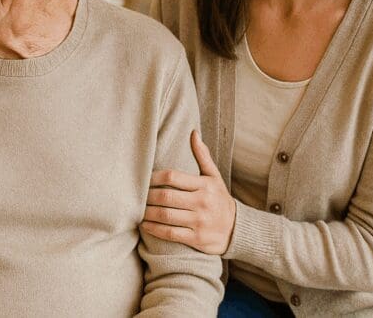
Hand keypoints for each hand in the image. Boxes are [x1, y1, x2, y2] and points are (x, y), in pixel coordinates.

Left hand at [141, 130, 235, 254]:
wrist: (237, 230)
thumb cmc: (219, 199)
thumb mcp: (214, 177)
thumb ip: (202, 156)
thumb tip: (193, 132)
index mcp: (204, 185)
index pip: (172, 177)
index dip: (153, 177)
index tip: (143, 179)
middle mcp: (202, 202)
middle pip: (166, 197)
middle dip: (147, 196)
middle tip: (135, 196)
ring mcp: (199, 221)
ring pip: (166, 216)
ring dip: (147, 213)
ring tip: (137, 210)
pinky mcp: (197, 239)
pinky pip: (170, 234)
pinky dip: (154, 229)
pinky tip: (145, 225)